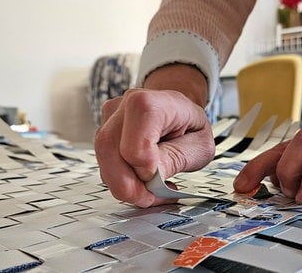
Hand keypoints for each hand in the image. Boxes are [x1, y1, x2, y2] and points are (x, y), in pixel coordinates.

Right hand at [95, 88, 214, 207]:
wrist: (179, 111)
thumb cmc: (190, 125)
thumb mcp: (199, 147)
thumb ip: (175, 160)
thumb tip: (151, 180)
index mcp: (153, 104)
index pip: (134, 146)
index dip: (145, 170)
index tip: (162, 177)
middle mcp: (126, 105)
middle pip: (109, 152)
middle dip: (128, 186)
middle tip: (150, 197)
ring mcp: (111, 117)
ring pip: (102, 160)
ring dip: (123, 185)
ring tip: (149, 190)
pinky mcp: (104, 131)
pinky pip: (104, 163)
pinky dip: (120, 179)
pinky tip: (139, 180)